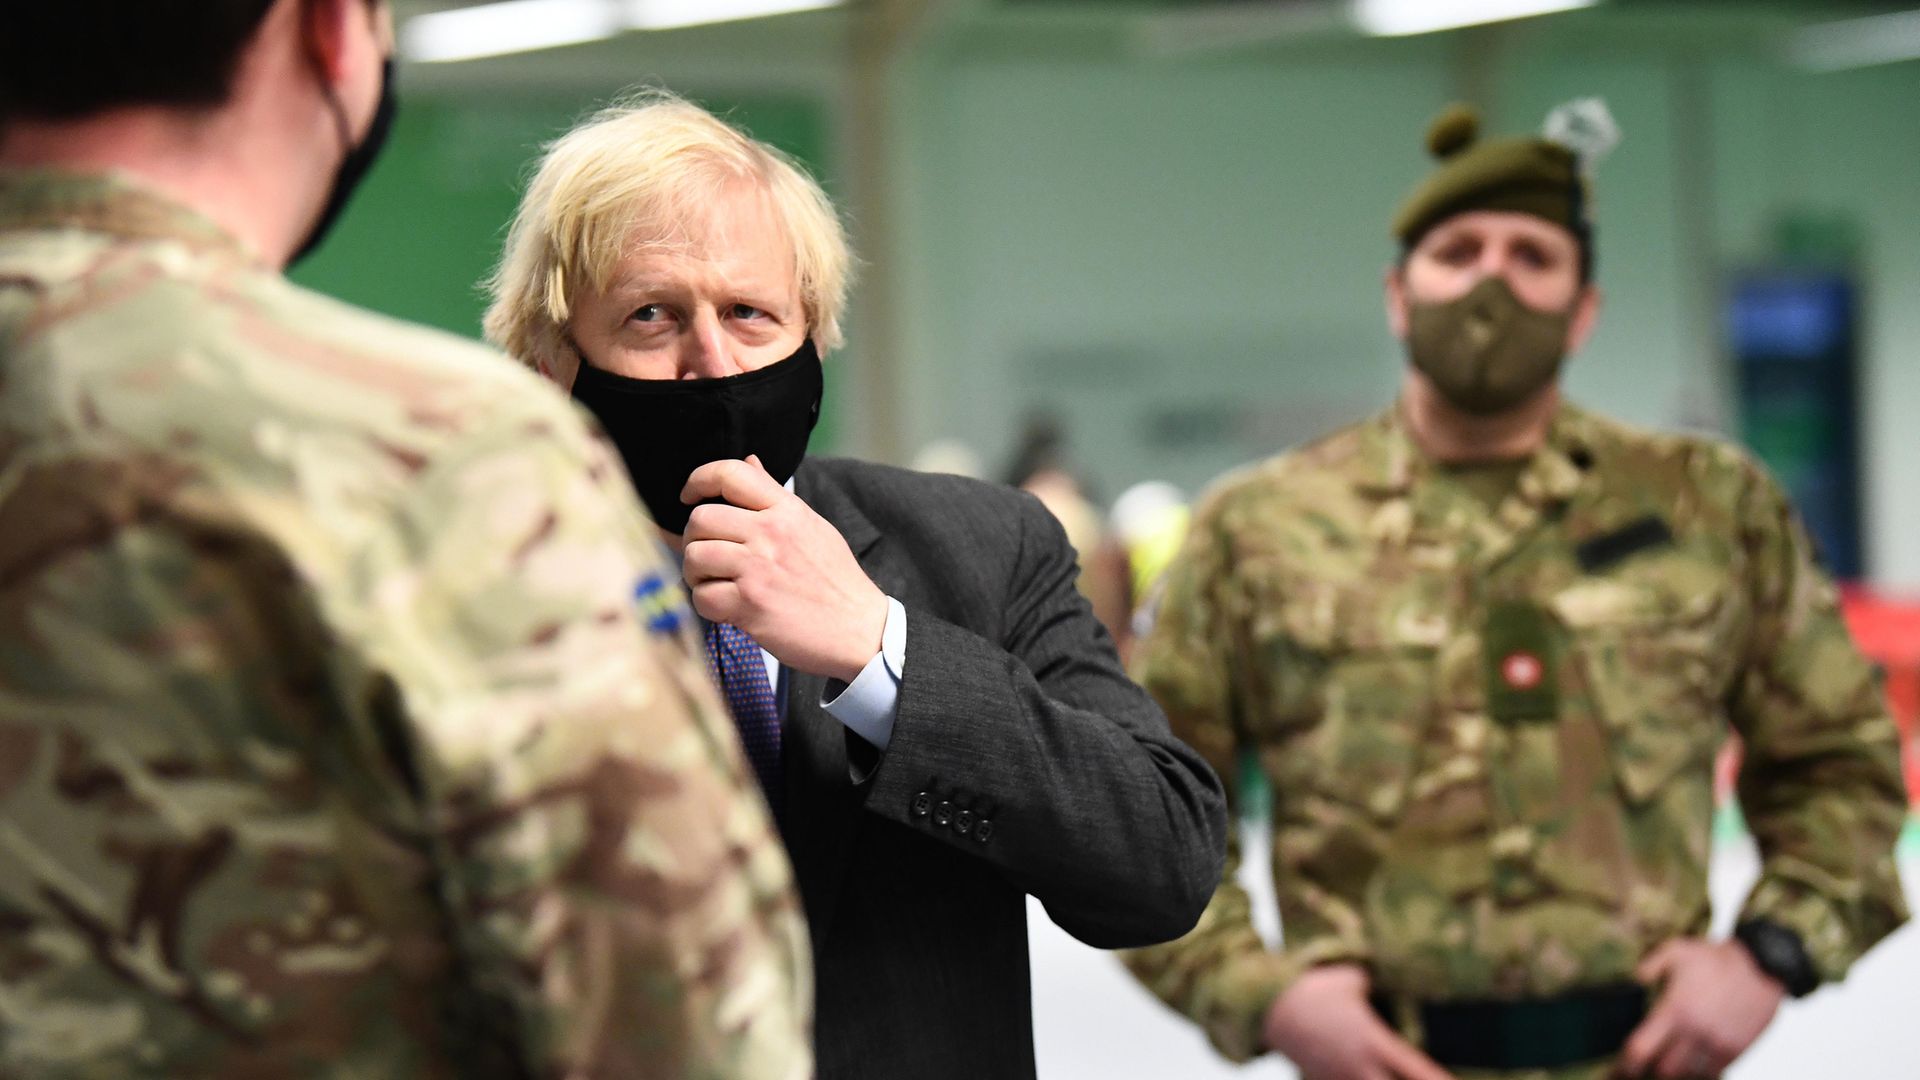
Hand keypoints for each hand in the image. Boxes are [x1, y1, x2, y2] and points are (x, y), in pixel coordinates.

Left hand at [680, 456, 887, 681]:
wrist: (860, 630)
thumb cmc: (835, 581)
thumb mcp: (812, 527)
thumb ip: (775, 496)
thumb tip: (751, 460)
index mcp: (787, 510)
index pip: (731, 473)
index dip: (699, 479)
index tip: (690, 496)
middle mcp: (771, 533)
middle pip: (700, 518)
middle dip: (694, 539)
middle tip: (708, 556)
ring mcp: (758, 569)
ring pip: (694, 557)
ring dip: (697, 574)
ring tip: (716, 583)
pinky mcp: (750, 605)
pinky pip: (702, 597)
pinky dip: (707, 606)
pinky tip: (727, 608)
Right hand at [1262, 963, 1452, 1079]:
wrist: (1268, 1006)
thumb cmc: (1314, 988)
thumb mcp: (1353, 979)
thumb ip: (1376, 988)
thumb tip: (1392, 982)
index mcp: (1373, 1039)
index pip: (1416, 1069)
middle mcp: (1360, 1066)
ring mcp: (1340, 1078)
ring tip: (1386, 1072)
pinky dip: (1360, 1078)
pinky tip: (1364, 1073)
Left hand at [1614, 938, 1783, 1078]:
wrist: (1761, 966)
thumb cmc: (1715, 958)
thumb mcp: (1676, 950)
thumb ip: (1649, 965)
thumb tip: (1635, 980)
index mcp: (1675, 1010)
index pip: (1641, 1050)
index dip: (1626, 1065)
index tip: (1621, 1069)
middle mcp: (1695, 1031)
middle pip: (1665, 1070)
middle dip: (1652, 1070)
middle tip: (1647, 1064)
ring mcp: (1718, 1043)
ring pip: (1689, 1075)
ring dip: (1677, 1072)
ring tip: (1671, 1062)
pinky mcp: (1737, 1049)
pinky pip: (1714, 1073)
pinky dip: (1701, 1072)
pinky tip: (1694, 1063)